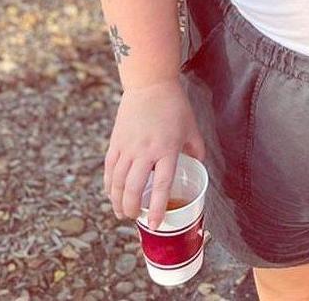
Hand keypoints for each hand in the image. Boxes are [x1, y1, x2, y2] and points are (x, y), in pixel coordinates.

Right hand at [103, 79, 204, 228]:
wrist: (150, 84)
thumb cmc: (174, 105)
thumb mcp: (191, 127)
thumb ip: (196, 148)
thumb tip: (198, 165)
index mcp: (167, 149)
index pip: (162, 185)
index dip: (158, 208)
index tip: (156, 224)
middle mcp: (145, 151)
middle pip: (135, 189)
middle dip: (133, 210)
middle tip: (136, 218)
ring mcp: (128, 147)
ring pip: (118, 183)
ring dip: (118, 202)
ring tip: (122, 212)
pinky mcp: (115, 142)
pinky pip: (110, 170)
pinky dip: (109, 186)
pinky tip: (112, 194)